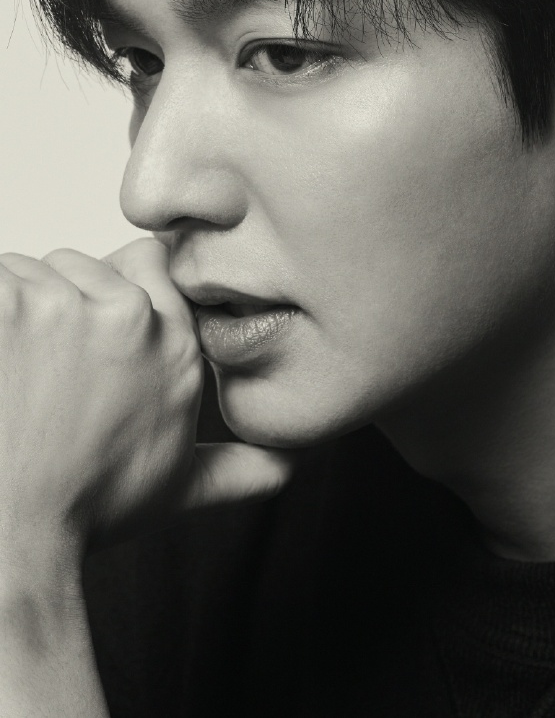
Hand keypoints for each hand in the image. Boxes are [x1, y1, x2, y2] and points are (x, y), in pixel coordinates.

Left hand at [0, 238, 292, 567]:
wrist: (13, 535)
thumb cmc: (82, 509)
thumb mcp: (178, 488)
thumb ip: (238, 467)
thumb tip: (286, 467)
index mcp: (173, 341)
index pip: (145, 259)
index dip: (111, 285)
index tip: (88, 325)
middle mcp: (129, 316)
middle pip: (76, 265)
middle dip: (54, 305)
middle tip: (43, 370)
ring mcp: (64, 306)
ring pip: (25, 273)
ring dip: (12, 312)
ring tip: (14, 373)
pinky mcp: (5, 305)